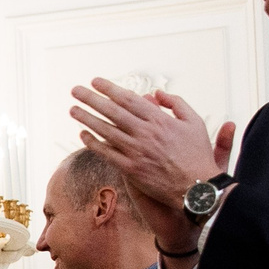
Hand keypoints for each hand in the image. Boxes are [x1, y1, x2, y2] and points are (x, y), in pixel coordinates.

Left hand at [70, 78, 236, 238]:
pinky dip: (93, 143)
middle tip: (76, 90)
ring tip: (73, 109)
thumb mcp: (194, 121)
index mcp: (159, 120)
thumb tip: (156, 93)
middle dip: (92, 99)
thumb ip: (176, 103)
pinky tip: (83, 135)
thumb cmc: (196, 154)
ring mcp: (136, 151)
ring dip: (87, 119)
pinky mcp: (130, 169)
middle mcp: (145, 133)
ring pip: (105, 131)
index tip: (96, 82)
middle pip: (112, 112)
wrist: (196, 186)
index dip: (110, 89)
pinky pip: (107, 153)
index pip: (129, 99)